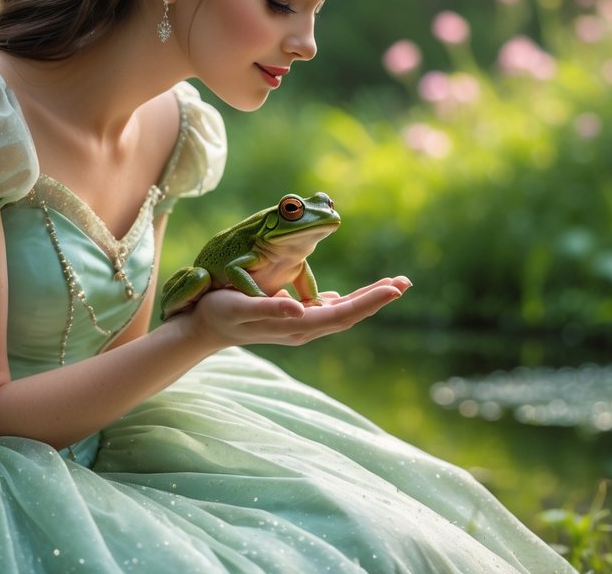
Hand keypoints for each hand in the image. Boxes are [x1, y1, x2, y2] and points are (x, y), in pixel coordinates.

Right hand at [183, 276, 410, 349]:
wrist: (205, 328)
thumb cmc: (219, 312)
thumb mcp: (240, 307)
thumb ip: (270, 309)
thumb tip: (299, 308)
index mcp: (297, 326)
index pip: (342, 314)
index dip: (369, 302)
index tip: (394, 289)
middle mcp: (304, 328)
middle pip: (350, 314)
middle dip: (378, 298)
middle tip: (406, 282)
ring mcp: (301, 325)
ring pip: (343, 312)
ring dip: (368, 298)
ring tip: (393, 285)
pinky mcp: (295, 319)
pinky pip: (329, 310)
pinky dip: (349, 300)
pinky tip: (354, 296)